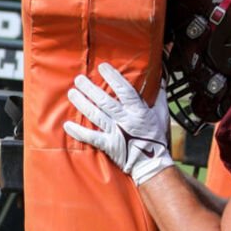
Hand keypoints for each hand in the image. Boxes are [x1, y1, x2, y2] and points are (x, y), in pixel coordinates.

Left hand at [63, 62, 175, 185]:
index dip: (113, 77)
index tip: (102, 67)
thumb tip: (160, 75)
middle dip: (90, 89)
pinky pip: (92, 138)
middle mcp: (126, 120)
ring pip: (96, 115)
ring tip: (72, 93)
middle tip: (79, 79)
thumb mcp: (162, 113)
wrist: (152, 164)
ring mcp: (116, 133)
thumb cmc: (157, 137)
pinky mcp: (109, 145)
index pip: (125, 90)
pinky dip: (79, 132)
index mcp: (139, 111)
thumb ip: (159, 93)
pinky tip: (68, 125)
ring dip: (82, 104)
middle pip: (105, 101)